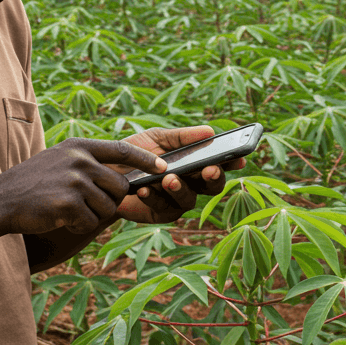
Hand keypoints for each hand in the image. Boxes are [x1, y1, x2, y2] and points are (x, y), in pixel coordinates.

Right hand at [0, 138, 166, 235]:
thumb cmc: (32, 184)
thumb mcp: (59, 160)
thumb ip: (87, 163)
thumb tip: (122, 177)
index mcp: (78, 146)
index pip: (122, 148)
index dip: (145, 159)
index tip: (163, 166)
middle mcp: (78, 159)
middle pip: (120, 185)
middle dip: (111, 201)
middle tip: (86, 205)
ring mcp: (73, 180)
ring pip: (108, 207)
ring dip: (92, 216)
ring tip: (67, 211)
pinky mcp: (67, 203)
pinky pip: (90, 221)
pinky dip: (79, 226)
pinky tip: (60, 219)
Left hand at [116, 126, 246, 224]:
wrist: (106, 173)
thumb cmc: (135, 154)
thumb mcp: (157, 138)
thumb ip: (182, 137)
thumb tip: (210, 131)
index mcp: (195, 164)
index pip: (219, 163)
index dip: (232, 162)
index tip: (239, 157)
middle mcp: (191, 184)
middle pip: (213, 185)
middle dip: (213, 177)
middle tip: (208, 169)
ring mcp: (177, 201)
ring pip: (190, 199)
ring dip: (181, 188)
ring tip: (169, 179)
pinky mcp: (161, 214)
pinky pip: (163, 207)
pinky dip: (154, 197)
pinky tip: (144, 188)